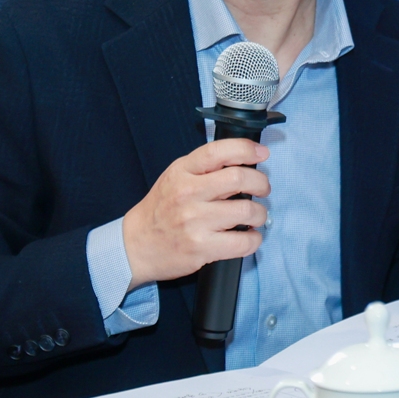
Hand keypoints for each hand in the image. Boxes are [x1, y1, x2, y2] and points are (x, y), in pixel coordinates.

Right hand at [121, 139, 270, 288]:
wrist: (135, 245)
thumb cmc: (160, 210)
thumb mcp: (176, 178)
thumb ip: (205, 169)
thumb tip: (245, 163)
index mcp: (182, 172)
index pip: (218, 152)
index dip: (246, 149)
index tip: (261, 154)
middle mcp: (188, 194)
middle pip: (239, 179)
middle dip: (261, 183)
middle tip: (262, 189)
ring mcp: (194, 222)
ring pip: (246, 211)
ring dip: (260, 214)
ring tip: (255, 216)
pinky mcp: (201, 248)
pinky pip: (243, 242)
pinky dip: (254, 239)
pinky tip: (249, 236)